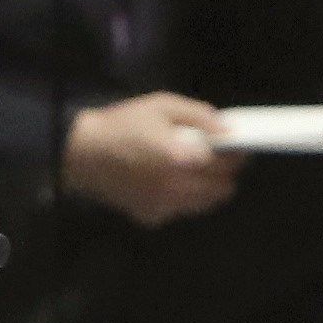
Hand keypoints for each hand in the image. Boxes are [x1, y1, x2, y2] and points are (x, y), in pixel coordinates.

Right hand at [63, 92, 237, 225]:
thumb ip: (199, 116)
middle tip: (221, 159)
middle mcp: (178, 188)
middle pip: (222, 189)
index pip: (227, 163)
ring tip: (199, 170)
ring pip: (204, 204)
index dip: (238, 154)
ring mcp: (165, 207)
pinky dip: (184, 198)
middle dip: (227, 174)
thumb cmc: (122, 124)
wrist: (82, 153)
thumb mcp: (162, 106)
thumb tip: (228, 129)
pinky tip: (172, 182)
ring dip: (210, 188)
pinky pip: (180, 211)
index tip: (240, 147)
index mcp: (182, 159)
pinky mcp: (151, 217)